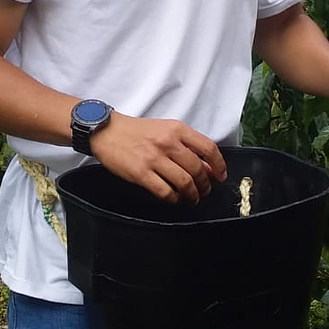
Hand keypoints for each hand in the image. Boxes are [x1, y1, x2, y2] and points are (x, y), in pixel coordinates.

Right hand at [89, 113, 226, 204]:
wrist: (107, 131)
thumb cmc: (137, 131)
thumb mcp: (165, 129)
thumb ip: (186, 144)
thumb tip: (207, 166)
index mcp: (177, 129)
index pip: (208, 148)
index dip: (219, 165)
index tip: (220, 176)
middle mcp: (168, 143)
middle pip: (198, 169)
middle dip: (205, 185)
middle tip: (204, 191)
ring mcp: (154, 158)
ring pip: (184, 182)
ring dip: (192, 195)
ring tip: (191, 199)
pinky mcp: (141, 173)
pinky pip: (165, 192)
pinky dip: (173, 199)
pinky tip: (173, 199)